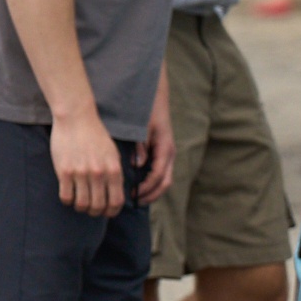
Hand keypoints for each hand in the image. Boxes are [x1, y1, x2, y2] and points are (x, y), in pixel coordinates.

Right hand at [51, 110, 125, 216]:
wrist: (76, 118)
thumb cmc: (96, 136)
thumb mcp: (113, 154)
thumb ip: (115, 173)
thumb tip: (116, 194)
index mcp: (114, 170)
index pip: (116, 202)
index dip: (112, 212)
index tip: (107, 212)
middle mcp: (99, 174)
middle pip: (98, 206)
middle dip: (95, 212)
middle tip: (91, 209)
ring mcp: (81, 173)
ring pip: (82, 204)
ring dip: (81, 207)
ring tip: (79, 203)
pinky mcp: (64, 171)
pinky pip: (66, 196)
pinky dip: (68, 200)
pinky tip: (68, 195)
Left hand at [137, 86, 176, 205]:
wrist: (154, 98)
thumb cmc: (146, 112)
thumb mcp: (141, 128)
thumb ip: (140, 147)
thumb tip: (138, 165)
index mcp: (165, 149)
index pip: (158, 176)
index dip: (145, 188)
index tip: (131, 195)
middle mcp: (169, 154)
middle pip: (165, 183)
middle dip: (150, 194)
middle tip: (134, 202)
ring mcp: (167, 155)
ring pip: (164, 180)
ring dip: (152, 191)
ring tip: (136, 198)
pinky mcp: (162, 154)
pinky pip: (160, 173)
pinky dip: (151, 183)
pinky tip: (138, 185)